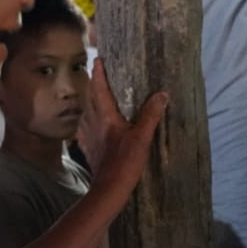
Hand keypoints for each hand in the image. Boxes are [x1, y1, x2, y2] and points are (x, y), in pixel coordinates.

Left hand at [77, 59, 168, 196]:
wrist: (109, 188)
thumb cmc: (125, 162)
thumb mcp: (142, 138)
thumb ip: (150, 115)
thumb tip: (161, 94)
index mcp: (105, 116)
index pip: (100, 89)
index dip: (99, 73)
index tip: (98, 59)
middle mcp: (92, 122)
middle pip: (91, 98)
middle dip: (94, 85)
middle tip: (99, 75)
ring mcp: (88, 136)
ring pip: (87, 112)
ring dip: (91, 102)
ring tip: (97, 97)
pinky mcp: (88, 148)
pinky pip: (85, 128)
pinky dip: (88, 121)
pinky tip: (91, 125)